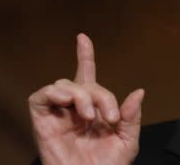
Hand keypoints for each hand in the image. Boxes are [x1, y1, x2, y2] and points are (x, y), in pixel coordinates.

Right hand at [28, 33, 144, 164]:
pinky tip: (68, 102)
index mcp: (94, 110)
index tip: (83, 38)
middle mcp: (75, 109)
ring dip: (80, 94)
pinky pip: (40, 97)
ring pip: (63, 85)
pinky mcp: (42, 123)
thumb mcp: (127, 141)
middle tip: (109, 117)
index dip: (84, 56)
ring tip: (89, 115)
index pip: (87, 77)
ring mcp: (58, 115)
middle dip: (100, 93)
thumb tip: (139, 91)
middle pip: (83, 82)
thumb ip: (131, 117)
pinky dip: (54, 93)